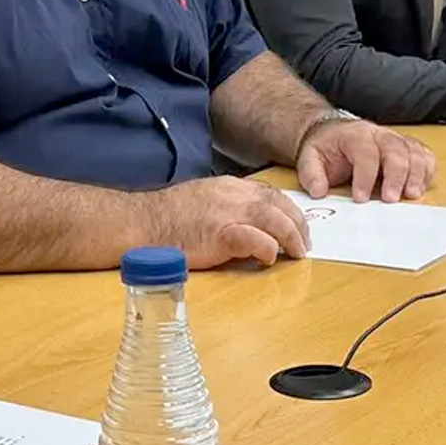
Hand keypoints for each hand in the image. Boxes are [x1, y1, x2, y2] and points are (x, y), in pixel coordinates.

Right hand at [157, 176, 310, 268]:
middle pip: (278, 204)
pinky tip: (270, 258)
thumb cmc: (166, 219)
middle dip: (297, 224)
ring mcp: (227, 214)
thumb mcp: (202, 201)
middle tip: (304, 243)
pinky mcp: (221, 235)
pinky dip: (268, 248)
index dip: (287, 210)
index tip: (295, 225)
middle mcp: (232, 195)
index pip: (269, 194)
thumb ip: (226, 207)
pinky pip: (256, 240)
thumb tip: (247, 225)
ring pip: (274, 219)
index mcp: (228, 186)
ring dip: (291, 237)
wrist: (141, 224)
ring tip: (297, 253)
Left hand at [297, 117, 436, 201]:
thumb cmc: (326, 147)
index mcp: (355, 135)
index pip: (365, 152)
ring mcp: (396, 140)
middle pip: (395, 150)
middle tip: (391, 200)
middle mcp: (379, 134)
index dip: (365, 176)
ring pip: (414, 151)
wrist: (333, 133)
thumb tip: (318, 191)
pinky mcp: (408, 149)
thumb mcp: (309, 157)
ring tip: (412, 195)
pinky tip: (421, 186)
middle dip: (395, 176)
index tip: (360, 198)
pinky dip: (427, 170)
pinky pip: (424, 155)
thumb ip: (311, 174)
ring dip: (416, 173)